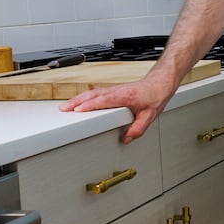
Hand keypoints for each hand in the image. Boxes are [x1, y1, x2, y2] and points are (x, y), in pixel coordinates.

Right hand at [60, 77, 175, 142]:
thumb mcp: (150, 115)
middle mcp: (117, 91)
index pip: (104, 100)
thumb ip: (138, 129)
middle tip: (64, 109)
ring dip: (78, 99)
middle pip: (93, 95)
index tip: (78, 110)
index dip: (91, 105)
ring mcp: (114, 90)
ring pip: (92, 93)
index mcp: (125, 96)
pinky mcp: (113, 91)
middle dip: (77, 101)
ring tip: (65, 107)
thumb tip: (126, 139)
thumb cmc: (155, 96)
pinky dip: (84, 97)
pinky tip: (78, 103)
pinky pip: (95, 93)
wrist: (159, 84)